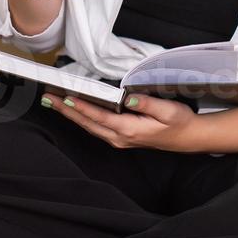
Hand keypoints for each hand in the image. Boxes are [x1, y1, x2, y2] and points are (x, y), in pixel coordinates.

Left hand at [40, 91, 202, 152]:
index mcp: (130, 130)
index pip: (100, 117)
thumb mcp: (168, 111)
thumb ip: (147, 104)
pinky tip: (75, 110)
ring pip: (90, 126)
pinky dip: (82, 118)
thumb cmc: (179, 122)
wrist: (189, 138)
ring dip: (71, 115)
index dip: (82, 108)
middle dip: (67, 111)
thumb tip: (129, 98)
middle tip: (49, 98)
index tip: (66, 98)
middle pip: (88, 123)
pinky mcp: (121, 137)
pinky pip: (96, 127)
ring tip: (54, 102)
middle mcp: (120, 138)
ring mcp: (119, 139)